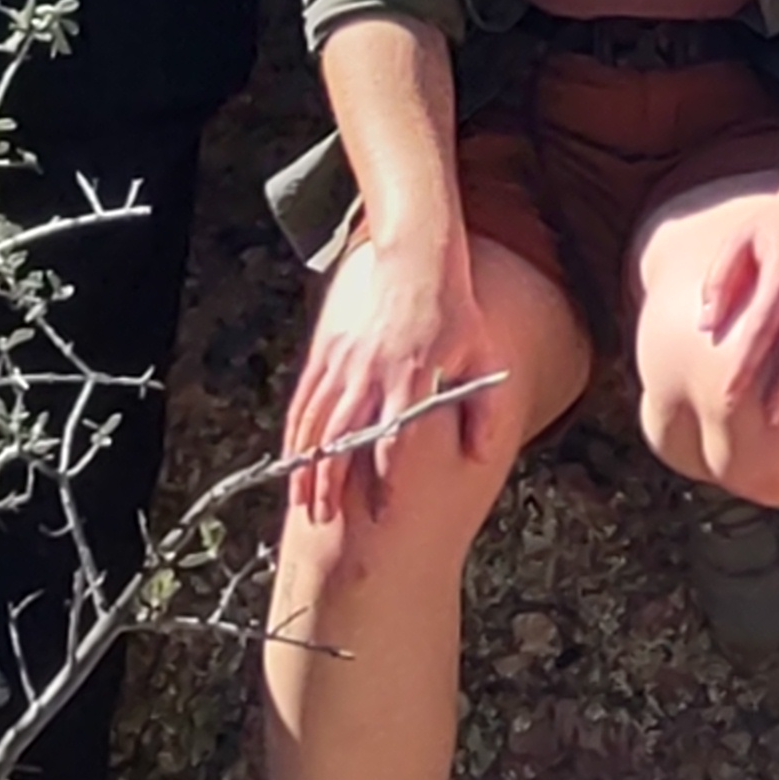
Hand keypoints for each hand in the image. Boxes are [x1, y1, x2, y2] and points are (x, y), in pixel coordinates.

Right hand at [280, 224, 518, 530]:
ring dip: (307, 465)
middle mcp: (372, 373)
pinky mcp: (327, 353)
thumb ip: (487, 408)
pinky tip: (291, 459)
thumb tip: (483, 455)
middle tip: (327, 522)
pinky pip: (305, 400)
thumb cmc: (455, 311)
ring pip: (316, 423)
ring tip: (302, 503)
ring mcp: (344, 363)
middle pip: (344, 438)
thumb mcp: (485, 356)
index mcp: (412, 377)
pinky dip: (296, 433)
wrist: (415, 257)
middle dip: (333, 483)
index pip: (396, 439)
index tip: (385, 512)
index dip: (388, 478)